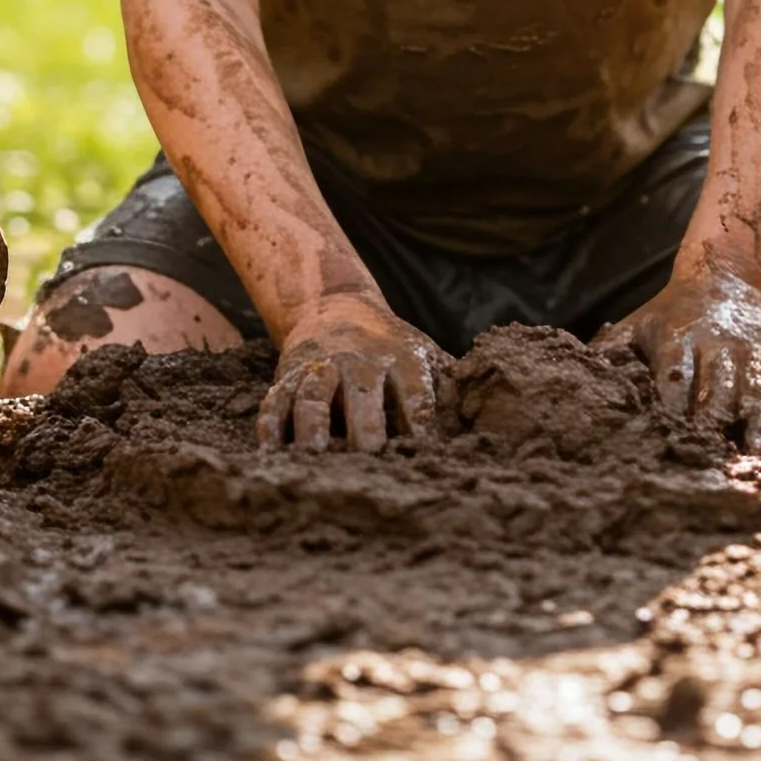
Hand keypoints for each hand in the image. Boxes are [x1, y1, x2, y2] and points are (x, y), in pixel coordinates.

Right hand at [259, 293, 448, 453]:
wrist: (335, 307)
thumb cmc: (391, 346)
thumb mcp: (423, 352)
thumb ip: (452, 381)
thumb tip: (490, 411)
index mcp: (398, 358)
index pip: (413, 389)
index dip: (420, 417)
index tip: (424, 449)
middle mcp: (357, 362)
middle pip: (361, 391)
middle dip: (365, 422)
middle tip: (368, 454)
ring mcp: (319, 369)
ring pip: (312, 395)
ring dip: (313, 422)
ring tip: (314, 452)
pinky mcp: (287, 378)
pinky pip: (274, 401)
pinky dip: (270, 426)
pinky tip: (270, 452)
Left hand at [599, 261, 760, 455]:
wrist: (727, 279)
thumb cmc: (672, 314)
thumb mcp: (638, 324)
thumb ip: (610, 351)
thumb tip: (573, 377)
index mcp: (679, 338)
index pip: (675, 376)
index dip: (674, 408)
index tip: (670, 439)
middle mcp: (718, 345)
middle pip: (719, 388)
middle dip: (716, 425)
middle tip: (714, 465)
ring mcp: (752, 353)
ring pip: (757, 393)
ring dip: (758, 429)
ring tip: (756, 464)